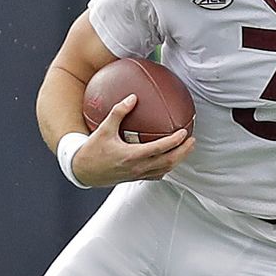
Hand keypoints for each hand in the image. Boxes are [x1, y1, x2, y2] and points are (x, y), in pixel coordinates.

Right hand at [70, 94, 194, 187]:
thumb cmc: (92, 151)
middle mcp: (137, 167)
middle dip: (183, 152)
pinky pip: (156, 175)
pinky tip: (169, 160)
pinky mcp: (135, 178)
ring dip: (178, 160)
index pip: (160, 148)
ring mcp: (137, 174)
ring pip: (165, 170)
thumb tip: (133, 97)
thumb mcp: (103, 129)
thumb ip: (118, 112)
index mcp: (132, 155)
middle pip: (168, 161)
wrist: (82, 171)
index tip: (184, 132)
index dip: (175, 141)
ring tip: (186, 149)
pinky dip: (166, 167)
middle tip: (192, 140)